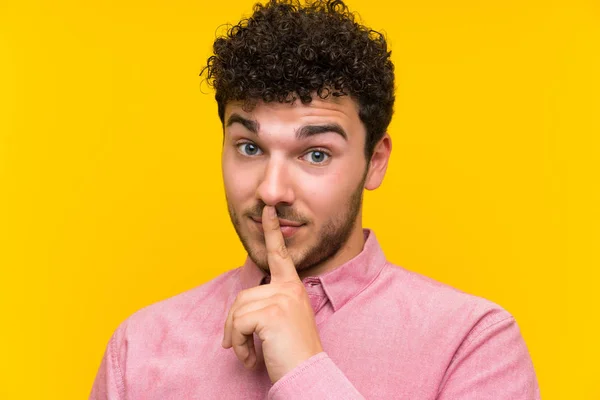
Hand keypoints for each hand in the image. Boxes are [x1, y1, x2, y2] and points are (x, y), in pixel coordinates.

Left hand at [222, 205, 323, 382]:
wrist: (307, 374)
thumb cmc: (294, 353)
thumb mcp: (284, 321)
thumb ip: (268, 306)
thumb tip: (238, 312)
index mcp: (293, 288)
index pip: (280, 255)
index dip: (273, 232)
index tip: (269, 209)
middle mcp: (289, 289)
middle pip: (242, 296)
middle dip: (234, 325)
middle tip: (241, 347)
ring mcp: (282, 299)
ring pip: (237, 311)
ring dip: (237, 338)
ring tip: (251, 354)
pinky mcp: (271, 313)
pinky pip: (238, 324)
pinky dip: (238, 345)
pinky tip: (252, 359)